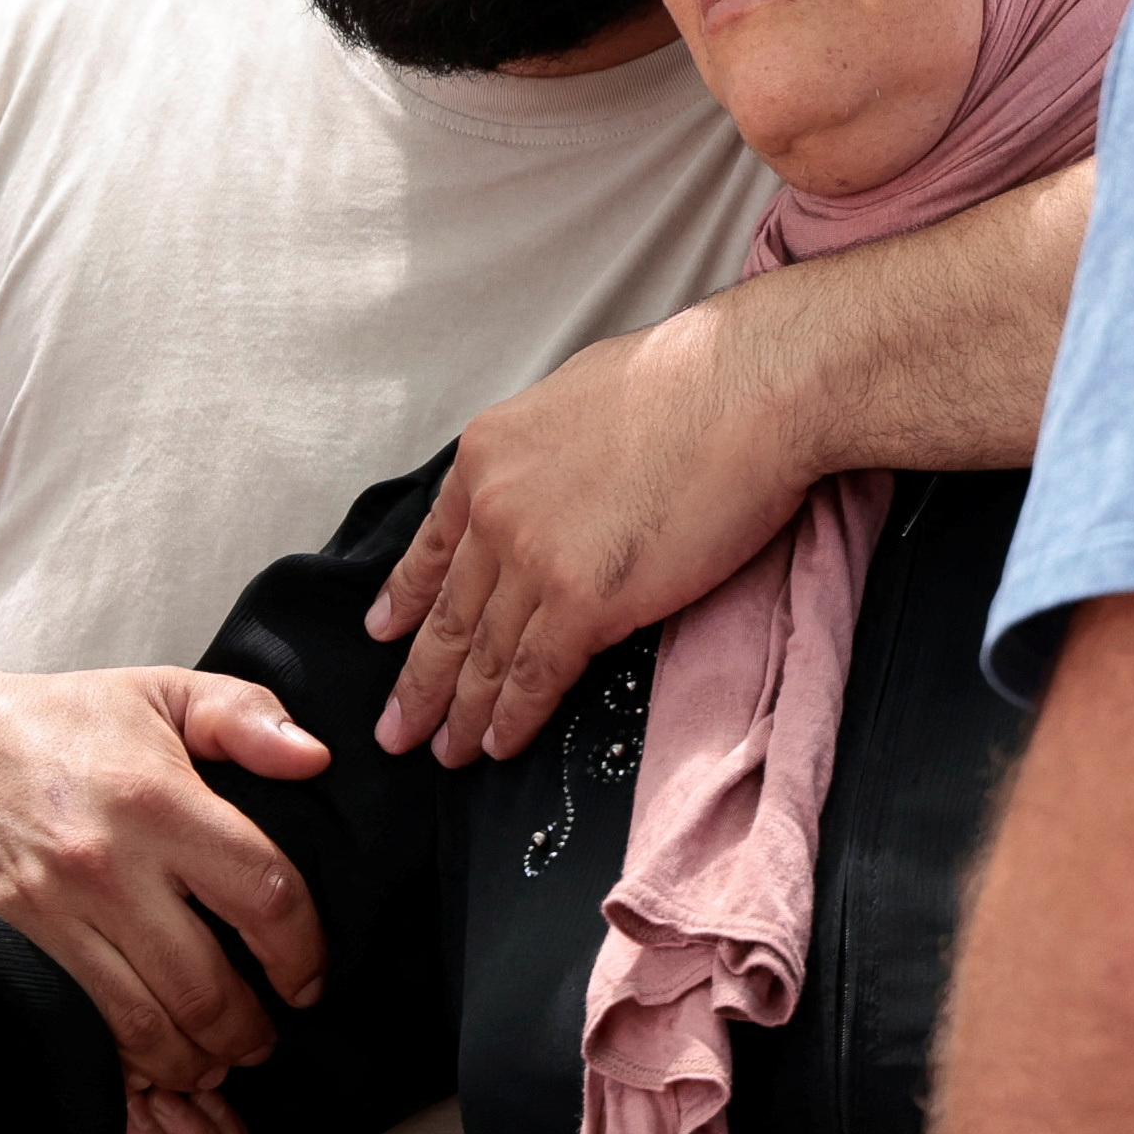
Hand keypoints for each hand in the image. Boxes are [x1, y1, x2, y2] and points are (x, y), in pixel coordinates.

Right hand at [0, 658, 329, 1091]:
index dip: (303, 952)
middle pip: (205, 986)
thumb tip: (316, 756)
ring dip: (190, 1060)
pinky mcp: (1, 947)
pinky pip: (77, 1026)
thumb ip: (245, 715)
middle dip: (249, 1031)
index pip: (264, 894)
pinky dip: (120, 1060)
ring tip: (212, 1060)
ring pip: (142, 1024)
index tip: (309, 979)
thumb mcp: (159, 693)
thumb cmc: (57, 723)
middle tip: (263, 1039)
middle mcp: (105, 865)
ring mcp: (47, 915)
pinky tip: (145, 1059)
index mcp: (158, 801)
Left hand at [366, 306, 809, 764]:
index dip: (406, 597)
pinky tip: (499, 745)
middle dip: (418, 680)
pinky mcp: (584, 602)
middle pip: (448, 612)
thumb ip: (544, 451)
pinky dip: (514, 718)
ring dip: (461, 712)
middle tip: (395, 728)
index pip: (433, 543)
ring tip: (444, 752)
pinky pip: (535, 675)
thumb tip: (554, 477)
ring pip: (484, 654)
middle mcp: (495, 508)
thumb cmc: (693, 380)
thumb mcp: (576, 395)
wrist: (749, 389)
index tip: (384, 632)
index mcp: (488, 454)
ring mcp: (533, 558)